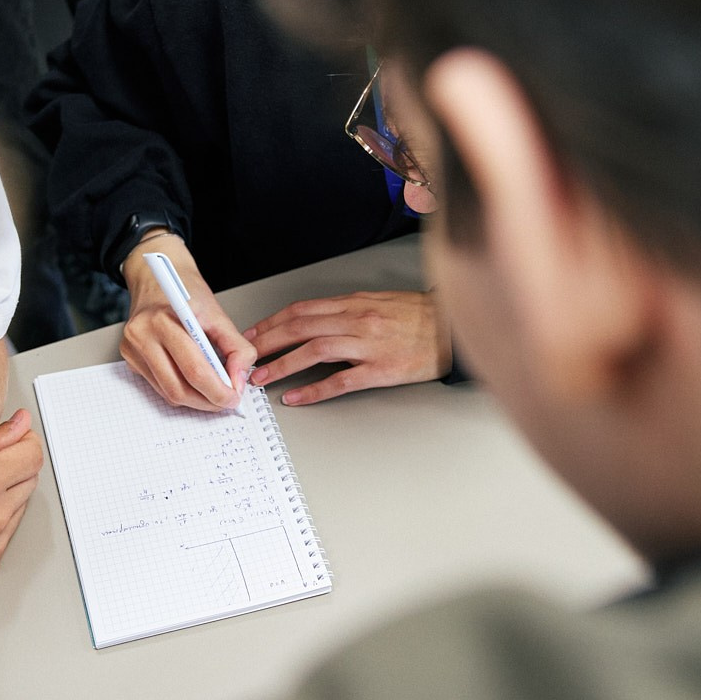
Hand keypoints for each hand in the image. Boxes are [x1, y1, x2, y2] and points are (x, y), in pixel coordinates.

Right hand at [120, 233, 257, 411]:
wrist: (157, 277)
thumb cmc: (185, 292)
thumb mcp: (218, 314)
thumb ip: (236, 347)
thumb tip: (239, 380)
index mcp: (163, 321)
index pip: (194, 369)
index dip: (218, 390)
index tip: (234, 396)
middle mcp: (142, 336)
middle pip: (179, 387)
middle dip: (208, 401)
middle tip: (226, 400)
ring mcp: (132, 349)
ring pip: (168, 393)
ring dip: (195, 400)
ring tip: (213, 392)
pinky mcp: (130, 359)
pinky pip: (159, 387)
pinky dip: (181, 390)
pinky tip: (194, 382)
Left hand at [245, 290, 450, 404]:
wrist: (455, 329)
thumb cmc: (422, 317)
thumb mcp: (381, 302)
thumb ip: (349, 309)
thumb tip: (318, 318)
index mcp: (356, 303)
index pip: (303, 310)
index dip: (273, 321)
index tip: (254, 333)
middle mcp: (358, 320)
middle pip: (301, 327)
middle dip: (267, 341)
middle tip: (246, 356)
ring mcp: (369, 345)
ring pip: (314, 351)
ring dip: (282, 364)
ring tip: (262, 377)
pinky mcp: (381, 370)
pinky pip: (340, 380)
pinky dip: (314, 389)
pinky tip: (296, 397)